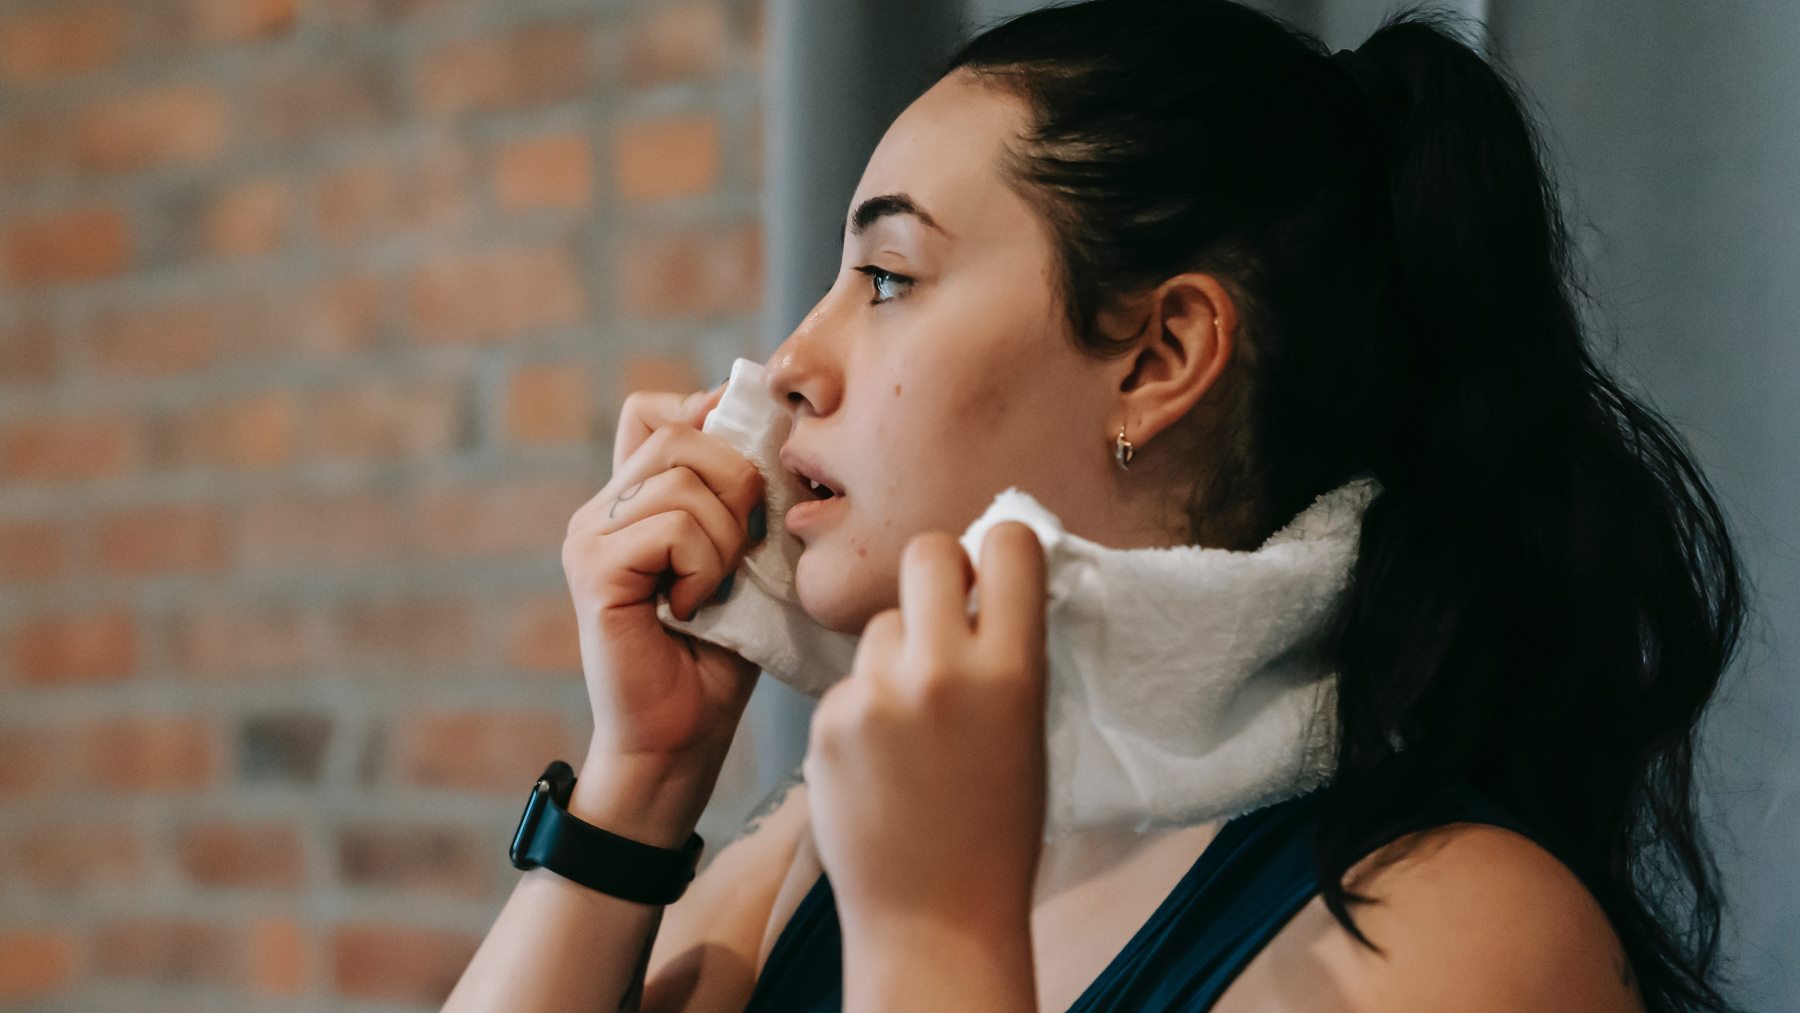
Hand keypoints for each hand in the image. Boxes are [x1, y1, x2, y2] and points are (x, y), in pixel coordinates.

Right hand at [560, 382, 765, 842]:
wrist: (681, 739)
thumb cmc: (720, 657)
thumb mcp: (744, 560)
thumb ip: (742, 499)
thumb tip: (767, 426)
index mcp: (632, 499)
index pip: (659, 409)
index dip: (712, 424)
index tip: (750, 482)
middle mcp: (601, 508)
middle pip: (680, 431)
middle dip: (737, 483)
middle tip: (741, 552)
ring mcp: (589, 536)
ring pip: (682, 477)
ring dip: (725, 535)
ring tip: (714, 588)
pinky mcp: (594, 569)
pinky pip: (672, 526)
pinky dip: (704, 565)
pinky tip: (692, 608)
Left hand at [802, 521, 1049, 941]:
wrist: (934, 916)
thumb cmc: (995, 827)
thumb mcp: (1027, 726)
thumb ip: (1007, 650)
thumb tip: (986, 578)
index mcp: (1011, 671)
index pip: (1007, 544)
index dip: (999, 550)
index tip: (994, 572)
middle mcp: (942, 671)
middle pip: (926, 552)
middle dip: (936, 573)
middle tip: (943, 614)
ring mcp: (876, 694)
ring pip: (880, 625)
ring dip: (895, 653)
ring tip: (912, 726)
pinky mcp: (828, 720)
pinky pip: (849, 681)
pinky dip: (863, 708)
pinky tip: (879, 761)